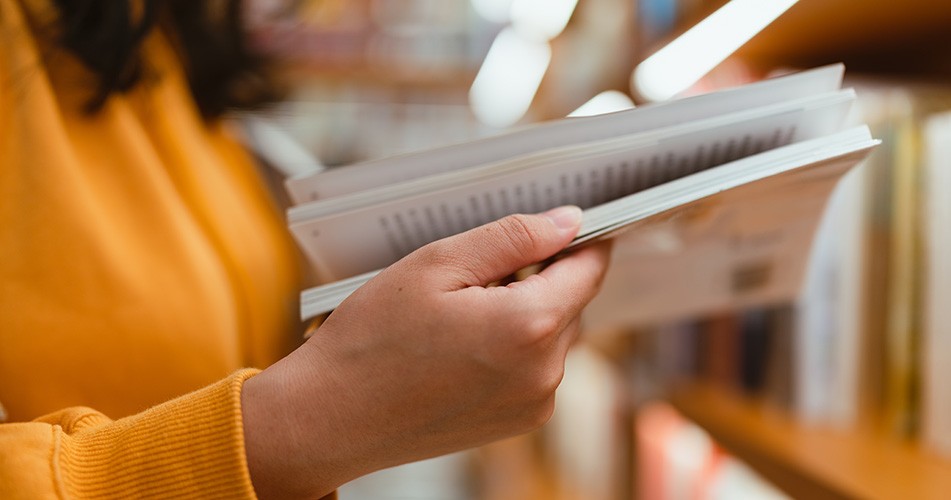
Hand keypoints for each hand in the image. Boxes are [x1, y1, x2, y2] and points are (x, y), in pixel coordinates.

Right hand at [242, 206, 611, 498]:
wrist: (332, 418)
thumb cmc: (373, 339)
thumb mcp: (437, 265)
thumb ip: (512, 238)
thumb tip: (569, 222)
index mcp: (530, 325)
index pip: (589, 267)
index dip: (578, 239)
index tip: (559, 225)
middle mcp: (545, 372)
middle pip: (572, 302)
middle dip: (540, 277)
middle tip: (477, 272)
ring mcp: (534, 404)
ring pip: (554, 335)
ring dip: (525, 314)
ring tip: (461, 313)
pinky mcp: (518, 423)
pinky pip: (536, 369)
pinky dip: (513, 348)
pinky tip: (462, 345)